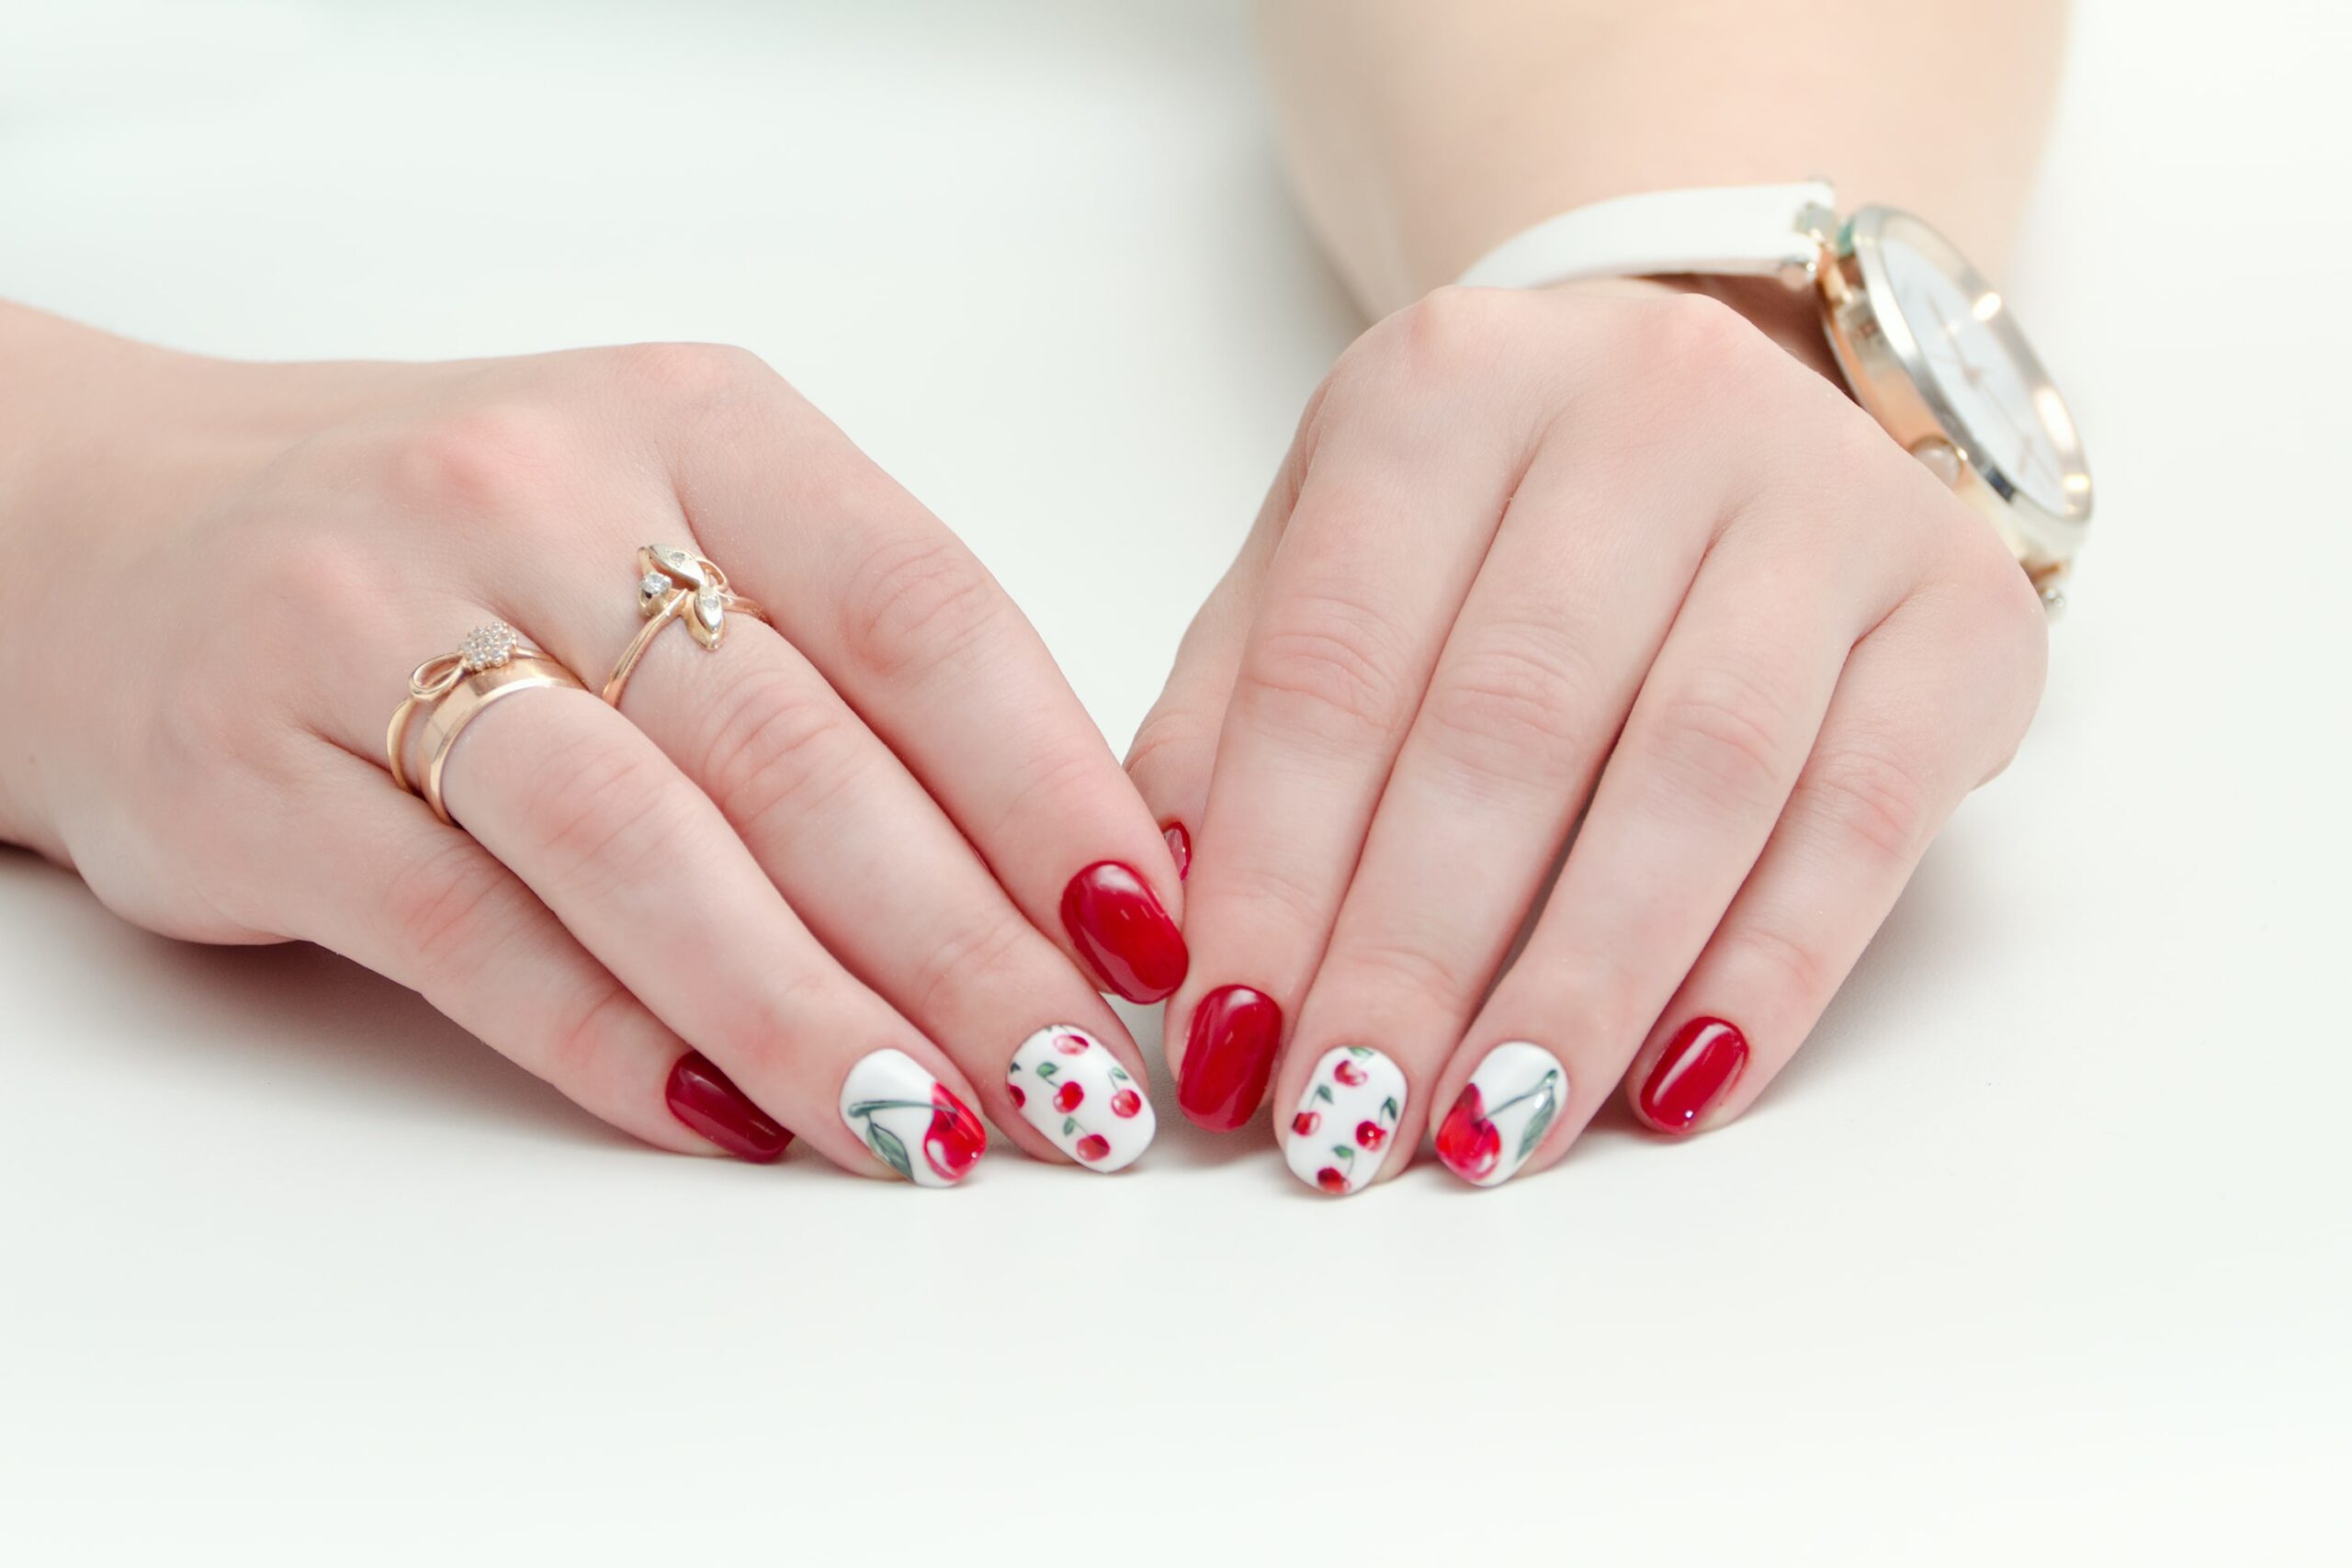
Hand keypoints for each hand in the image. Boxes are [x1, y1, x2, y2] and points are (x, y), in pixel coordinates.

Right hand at [0, 314, 1184, 1179]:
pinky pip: (471, 936)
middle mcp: (540, 494)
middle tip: (1076, 1087)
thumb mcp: (675, 522)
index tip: (1150, 937)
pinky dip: (617, 1044)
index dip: (1054, 790)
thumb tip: (1072, 865)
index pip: (925, 613)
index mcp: (699, 426)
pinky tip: (732, 1127)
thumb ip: (852, 660)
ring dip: (810, 1014)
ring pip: (645, 849)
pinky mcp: (253, 772)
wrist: (120, 528)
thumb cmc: (467, 548)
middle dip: (966, 947)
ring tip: (930, 1135)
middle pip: (803, 754)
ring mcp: (378, 623)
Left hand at [1128, 281, 2046, 1189]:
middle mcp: (1647, 404)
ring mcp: (1828, 494)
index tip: (1225, 1045)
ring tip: (1492, 1133)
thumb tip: (1162, 924)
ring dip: (1581, 982)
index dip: (1276, 873)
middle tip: (1348, 1123)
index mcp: (1450, 387)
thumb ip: (1235, 713)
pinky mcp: (1961, 607)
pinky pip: (1861, 817)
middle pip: (1512, 723)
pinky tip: (1677, 1089)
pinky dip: (1767, 970)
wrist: (1745, 394)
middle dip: (1415, 953)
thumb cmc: (1502, 520)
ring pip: (1696, 773)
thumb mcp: (1331, 556)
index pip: (1334, 662)